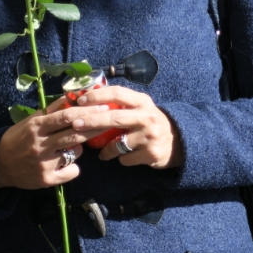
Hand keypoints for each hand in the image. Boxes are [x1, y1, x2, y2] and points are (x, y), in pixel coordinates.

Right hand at [0, 97, 95, 189]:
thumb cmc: (17, 138)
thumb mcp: (31, 121)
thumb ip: (51, 110)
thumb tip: (70, 96)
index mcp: (36, 127)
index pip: (65, 117)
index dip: (86, 111)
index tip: (102, 107)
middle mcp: (40, 145)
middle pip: (75, 134)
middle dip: (94, 127)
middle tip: (108, 121)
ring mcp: (44, 164)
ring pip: (75, 152)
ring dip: (79, 147)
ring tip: (69, 146)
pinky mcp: (47, 179)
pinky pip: (72, 171)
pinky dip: (73, 167)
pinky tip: (64, 163)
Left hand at [68, 86, 182, 168]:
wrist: (176, 142)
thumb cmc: (148, 122)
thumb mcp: (140, 108)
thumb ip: (121, 103)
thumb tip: (87, 100)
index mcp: (142, 101)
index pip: (118, 93)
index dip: (97, 95)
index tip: (81, 101)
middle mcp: (147, 117)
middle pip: (114, 118)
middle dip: (92, 121)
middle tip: (76, 124)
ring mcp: (150, 136)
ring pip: (117, 144)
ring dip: (105, 150)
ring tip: (102, 152)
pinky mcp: (151, 153)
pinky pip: (125, 158)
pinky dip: (120, 159)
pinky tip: (123, 157)